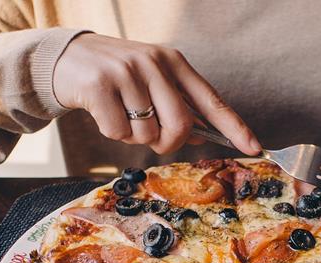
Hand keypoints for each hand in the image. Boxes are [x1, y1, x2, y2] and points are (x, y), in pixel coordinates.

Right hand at [53, 33, 260, 154]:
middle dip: (168, 142)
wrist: (65, 58)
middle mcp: (154, 63)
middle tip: (153, 136)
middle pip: (181, 126)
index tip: (255, 147)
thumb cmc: (116, 76)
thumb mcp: (151, 80)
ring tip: (121, 112)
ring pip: (147, 134)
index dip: (235, 127)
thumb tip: (198, 137)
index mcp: (173, 62)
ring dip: (134, 137)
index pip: (211, 100)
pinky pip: (118, 132)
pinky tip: (103, 112)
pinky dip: (112, 133)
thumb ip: (176, 105)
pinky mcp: (99, 85)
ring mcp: (126, 72)